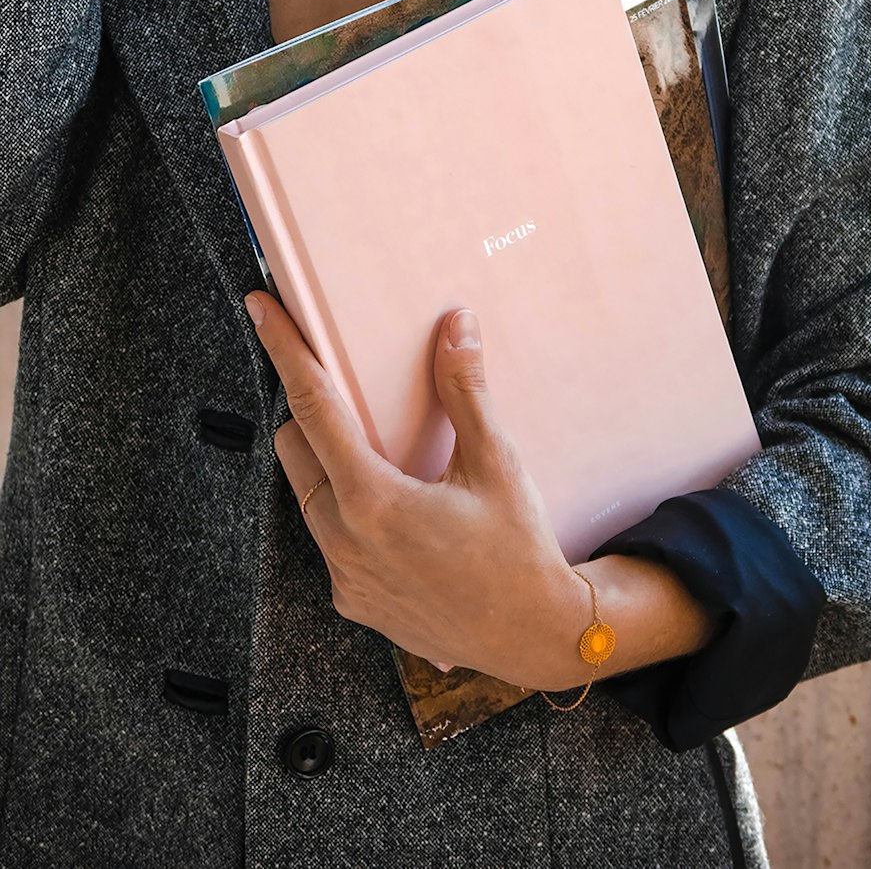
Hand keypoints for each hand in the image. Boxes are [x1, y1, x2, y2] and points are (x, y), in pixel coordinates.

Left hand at [245, 293, 591, 691]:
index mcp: (372, 502)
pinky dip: (350, 512)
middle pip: (296, 451)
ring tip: (381, 453)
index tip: (260, 310)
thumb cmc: (518, 552)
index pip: (313, 407)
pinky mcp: (355, 602)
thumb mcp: (495, 463)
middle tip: (345, 390)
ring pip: (311, 498)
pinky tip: (398, 510)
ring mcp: (345, 578)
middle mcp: (344, 542)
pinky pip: (331, 540)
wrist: (534, 636)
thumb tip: (455, 326)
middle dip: (310, 413)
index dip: (285, 353)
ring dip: (330, 465)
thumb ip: (465, 391)